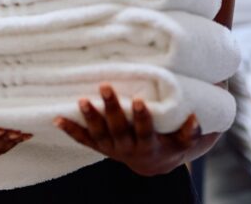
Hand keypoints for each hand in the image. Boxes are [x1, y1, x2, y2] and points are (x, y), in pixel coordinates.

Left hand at [54, 84, 208, 176]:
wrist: (152, 163)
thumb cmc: (169, 144)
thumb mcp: (182, 142)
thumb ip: (190, 132)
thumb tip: (195, 116)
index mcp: (148, 145)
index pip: (144, 130)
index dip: (141, 117)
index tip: (138, 100)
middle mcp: (127, 148)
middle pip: (118, 128)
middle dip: (111, 108)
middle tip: (105, 86)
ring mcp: (110, 148)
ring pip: (98, 134)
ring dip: (90, 117)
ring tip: (82, 100)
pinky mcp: (99, 146)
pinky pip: (82, 140)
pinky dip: (69, 130)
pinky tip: (56, 118)